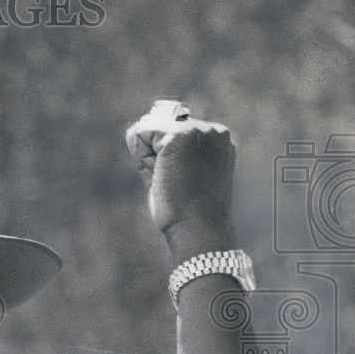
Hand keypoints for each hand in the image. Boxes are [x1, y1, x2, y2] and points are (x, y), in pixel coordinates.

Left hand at [126, 101, 237, 258]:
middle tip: (174, 181)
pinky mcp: (179, 137)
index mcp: (217, 139)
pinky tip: (160, 171)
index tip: (181, 180)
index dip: (162, 157)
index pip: (172, 130)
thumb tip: (137, 127)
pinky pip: (140, 132)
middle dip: (153, 154)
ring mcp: (198, 131)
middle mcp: (212, 130)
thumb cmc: (185, 209)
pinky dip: (141, 154)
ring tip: (169, 177)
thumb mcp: (180, 173)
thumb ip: (164, 150)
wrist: (197, 228)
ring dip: (147, 154)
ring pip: (148, 126)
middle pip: (158, 126)